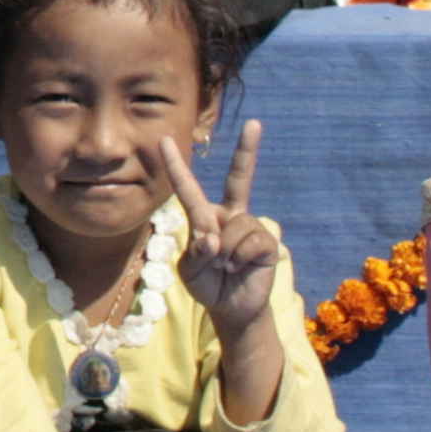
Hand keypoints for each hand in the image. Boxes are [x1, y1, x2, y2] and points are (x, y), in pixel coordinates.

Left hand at [159, 124, 287, 340]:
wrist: (232, 308)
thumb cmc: (207, 285)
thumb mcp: (190, 271)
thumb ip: (196, 253)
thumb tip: (214, 239)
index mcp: (203, 217)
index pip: (188, 188)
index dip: (177, 165)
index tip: (165, 139)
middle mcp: (228, 215)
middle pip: (238, 178)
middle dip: (247, 150)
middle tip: (255, 123)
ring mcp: (249, 226)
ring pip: (233, 230)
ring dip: (225, 255)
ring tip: (226, 268)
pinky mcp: (266, 241)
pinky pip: (249, 244)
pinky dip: (240, 260)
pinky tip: (241, 268)